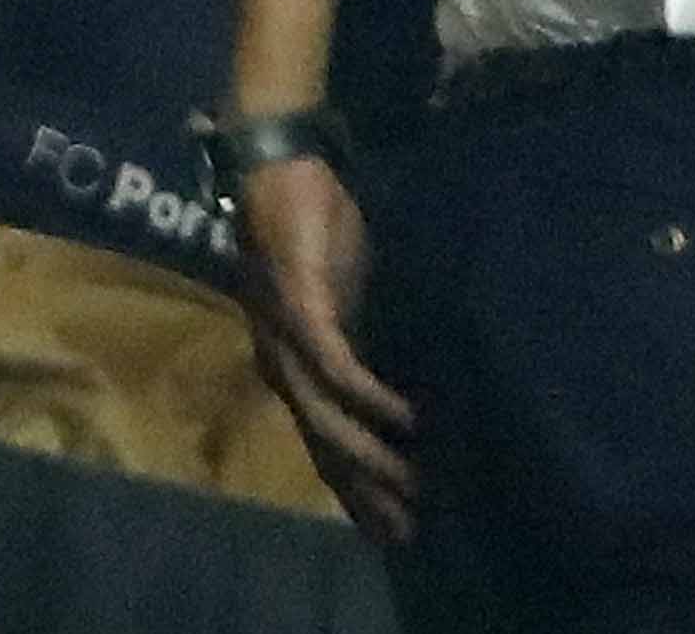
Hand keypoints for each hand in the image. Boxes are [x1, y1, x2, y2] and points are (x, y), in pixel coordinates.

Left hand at [237, 154, 416, 542]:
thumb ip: (366, 343)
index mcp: (288, 360)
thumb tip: (416, 389)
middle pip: (321, 443)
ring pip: (323, 414)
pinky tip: (403, 417)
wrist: (279, 163)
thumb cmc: (314, 229)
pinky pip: (331, 362)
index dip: (353, 490)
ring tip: (416, 486)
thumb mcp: (346, 298)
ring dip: (369, 454)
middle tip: (412, 530)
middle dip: (365, 491)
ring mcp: (282, 330)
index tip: (394, 532)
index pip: (321, 442)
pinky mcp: (298, 299)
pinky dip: (367, 393)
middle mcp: (277, 356)